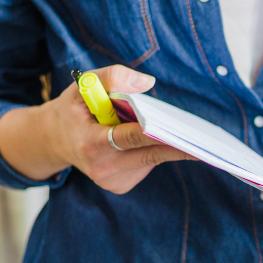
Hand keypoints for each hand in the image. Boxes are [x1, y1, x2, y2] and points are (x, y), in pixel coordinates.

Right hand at [0, 65, 194, 193]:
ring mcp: (112, 181)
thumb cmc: (74, 109)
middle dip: (178, 143)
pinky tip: (150, 141)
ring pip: (153, 158)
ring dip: (166, 143)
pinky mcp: (121, 186)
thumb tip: (148, 83)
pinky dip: (154, 150)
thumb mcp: (84, 85)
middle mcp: (102, 168)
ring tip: (175, 129)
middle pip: (151, 153)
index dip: (158, 134)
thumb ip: (112, 77)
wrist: (53, 140)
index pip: (131, 138)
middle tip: (208, 138)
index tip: (185, 134)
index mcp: (90, 144)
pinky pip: (148, 164)